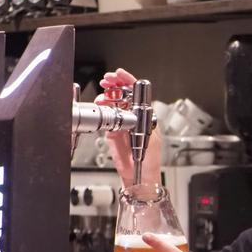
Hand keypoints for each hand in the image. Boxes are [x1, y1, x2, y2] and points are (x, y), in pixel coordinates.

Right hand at [96, 67, 161, 186]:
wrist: (139, 176)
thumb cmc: (150, 160)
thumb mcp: (151, 139)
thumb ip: (143, 123)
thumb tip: (135, 111)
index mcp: (144, 116)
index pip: (137, 93)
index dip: (128, 81)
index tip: (119, 74)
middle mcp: (133, 117)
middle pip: (122, 94)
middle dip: (114, 84)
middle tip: (107, 80)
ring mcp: (121, 123)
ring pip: (112, 103)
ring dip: (106, 96)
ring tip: (103, 96)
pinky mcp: (112, 132)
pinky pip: (105, 116)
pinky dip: (101, 109)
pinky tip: (100, 107)